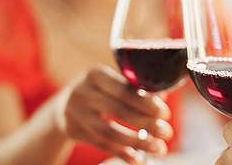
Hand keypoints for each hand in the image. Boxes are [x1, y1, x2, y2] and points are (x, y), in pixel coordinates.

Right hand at [54, 65, 171, 164]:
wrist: (63, 107)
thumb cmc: (100, 92)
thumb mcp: (112, 83)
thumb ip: (134, 88)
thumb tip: (161, 97)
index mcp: (96, 74)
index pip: (124, 90)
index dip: (146, 103)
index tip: (165, 113)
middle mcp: (82, 92)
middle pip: (118, 111)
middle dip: (146, 123)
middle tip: (167, 132)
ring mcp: (75, 113)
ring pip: (109, 132)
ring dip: (137, 142)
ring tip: (159, 148)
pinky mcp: (74, 132)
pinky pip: (101, 145)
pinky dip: (122, 153)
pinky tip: (138, 158)